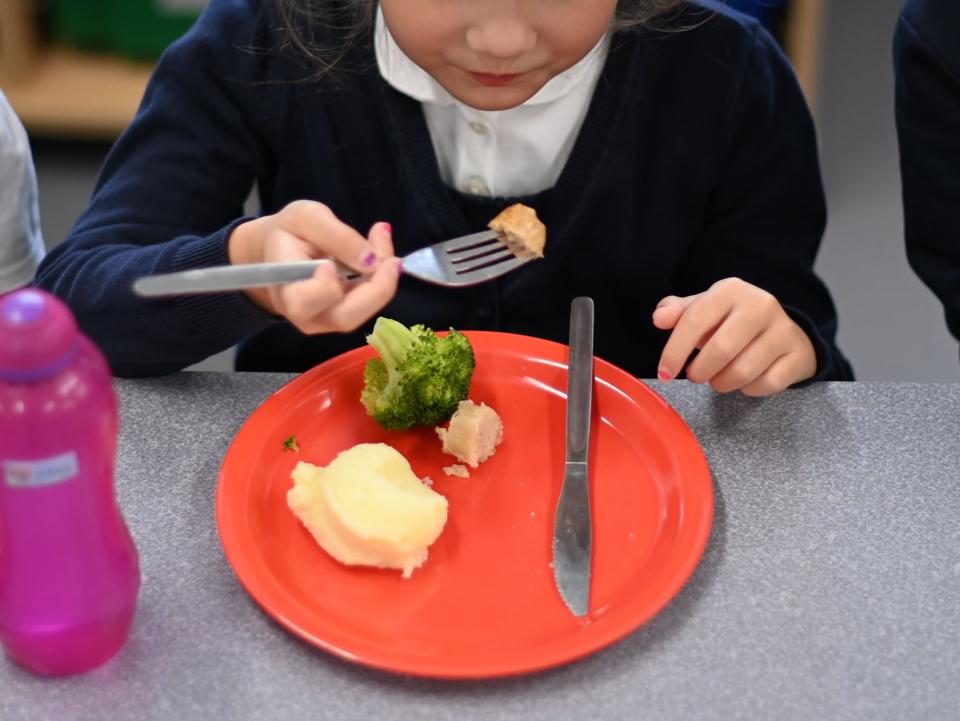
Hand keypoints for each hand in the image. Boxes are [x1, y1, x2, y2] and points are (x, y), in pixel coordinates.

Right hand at [228, 200, 399, 333]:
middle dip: (376, 289)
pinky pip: (368, 304)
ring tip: (382, 241)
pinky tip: (381, 254)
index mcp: (285, 291)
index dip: (324, 287)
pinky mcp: (344, 316)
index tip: (331, 264)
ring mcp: (326, 321)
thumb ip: (337, 237)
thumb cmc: (288, 232)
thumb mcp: (307, 217)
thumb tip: (371, 260)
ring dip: (383, 281)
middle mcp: (306, 315)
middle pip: (345, 317)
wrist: (279, 250)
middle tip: (392, 259)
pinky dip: (381, 280)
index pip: (304, 302)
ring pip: (363, 313)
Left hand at [652, 278, 816, 395]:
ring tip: (718, 379)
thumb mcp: (704, 310)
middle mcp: (761, 305)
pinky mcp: (798, 355)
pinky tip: (745, 381)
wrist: (783, 331)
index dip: (674, 351)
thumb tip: (659, 318)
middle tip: (695, 376)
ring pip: (743, 372)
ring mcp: (783, 330)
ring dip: (722, 383)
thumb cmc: (732, 322)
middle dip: (700, 371)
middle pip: (721, 350)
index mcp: (731, 290)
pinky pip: (766, 384)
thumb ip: (678, 312)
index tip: (664, 373)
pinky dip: (748, 389)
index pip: (694, 320)